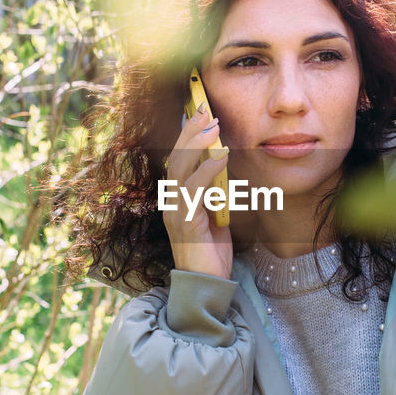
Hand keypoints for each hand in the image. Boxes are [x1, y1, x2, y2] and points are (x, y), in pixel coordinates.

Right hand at [163, 104, 232, 279]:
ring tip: (214, 128)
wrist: (207, 284)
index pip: (178, 158)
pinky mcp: (186, 225)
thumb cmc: (212, 251)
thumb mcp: (217, 214)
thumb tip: (224, 165)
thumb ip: (217, 192)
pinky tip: (221, 158)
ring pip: (180, 170)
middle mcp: (172, 202)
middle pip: (175, 158)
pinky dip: (207, 172)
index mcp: (177, 198)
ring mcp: (176, 213)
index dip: (186, 134)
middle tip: (205, 110)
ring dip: (197, 145)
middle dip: (190, 131)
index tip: (199, 111)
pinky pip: (194, 192)